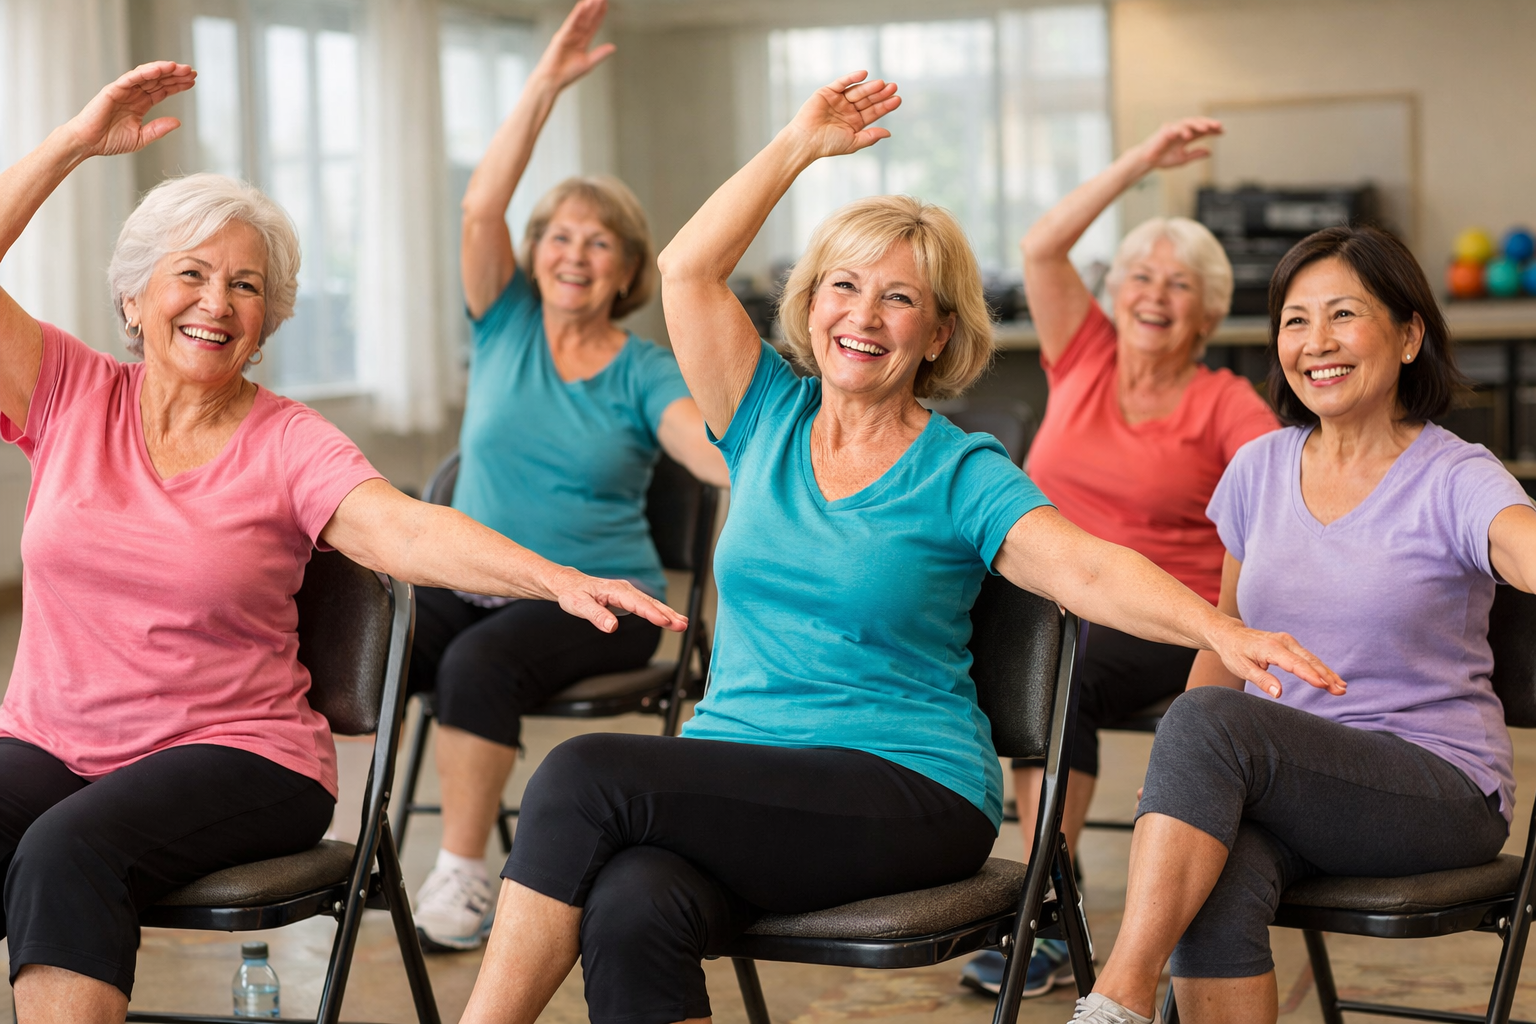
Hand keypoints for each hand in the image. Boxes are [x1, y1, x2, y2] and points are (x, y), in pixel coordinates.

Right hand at [64, 62, 194, 157]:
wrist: (88, 144)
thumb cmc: (109, 141)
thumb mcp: (141, 138)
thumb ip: (158, 129)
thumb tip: (178, 122)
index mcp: (140, 104)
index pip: (162, 90)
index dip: (177, 85)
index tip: (192, 81)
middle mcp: (133, 94)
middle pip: (157, 80)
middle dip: (175, 75)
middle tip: (191, 71)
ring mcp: (123, 91)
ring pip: (146, 75)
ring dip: (162, 70)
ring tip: (179, 67)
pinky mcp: (112, 90)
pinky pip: (130, 78)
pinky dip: (144, 73)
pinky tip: (158, 70)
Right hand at [533, 0, 615, 90]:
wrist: (552, 80)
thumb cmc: (567, 74)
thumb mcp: (588, 63)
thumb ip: (600, 53)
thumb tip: (613, 47)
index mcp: (582, 42)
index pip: (593, 25)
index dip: (600, 15)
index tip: (606, 4)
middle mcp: (575, 36)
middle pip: (587, 18)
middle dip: (595, 7)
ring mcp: (568, 35)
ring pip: (580, 18)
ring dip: (588, 7)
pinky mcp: (561, 36)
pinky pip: (571, 23)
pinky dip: (577, 14)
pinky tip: (583, 5)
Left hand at [550, 569, 687, 633]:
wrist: (570, 584)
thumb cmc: (573, 594)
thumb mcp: (579, 605)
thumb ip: (596, 615)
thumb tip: (611, 627)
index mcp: (615, 591)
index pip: (638, 604)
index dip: (652, 613)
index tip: (665, 622)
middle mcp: (625, 590)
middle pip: (650, 603)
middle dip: (668, 614)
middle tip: (682, 625)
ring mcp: (628, 593)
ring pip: (652, 603)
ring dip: (668, 613)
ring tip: (683, 624)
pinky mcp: (628, 598)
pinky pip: (648, 604)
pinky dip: (660, 611)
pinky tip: (669, 619)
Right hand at [784, 71, 900, 161]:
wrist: (806, 140)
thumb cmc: (828, 145)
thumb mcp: (853, 142)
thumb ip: (870, 137)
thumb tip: (888, 133)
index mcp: (855, 122)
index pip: (874, 112)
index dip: (885, 106)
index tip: (897, 99)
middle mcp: (848, 110)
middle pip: (868, 100)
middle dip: (880, 94)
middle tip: (893, 87)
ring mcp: (838, 100)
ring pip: (857, 91)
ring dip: (869, 87)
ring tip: (882, 84)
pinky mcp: (828, 92)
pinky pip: (842, 83)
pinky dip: (852, 78)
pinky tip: (864, 74)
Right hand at [1132, 117, 1222, 171]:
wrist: (1148, 161)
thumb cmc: (1163, 159)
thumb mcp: (1183, 159)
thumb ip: (1196, 154)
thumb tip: (1210, 152)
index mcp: (1186, 136)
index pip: (1202, 130)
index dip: (1213, 130)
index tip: (1223, 131)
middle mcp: (1181, 130)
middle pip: (1197, 123)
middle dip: (1209, 124)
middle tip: (1219, 126)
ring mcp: (1173, 129)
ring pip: (1188, 122)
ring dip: (1197, 125)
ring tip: (1207, 129)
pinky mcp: (1165, 130)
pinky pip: (1175, 128)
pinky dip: (1182, 130)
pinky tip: (1189, 135)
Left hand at [1208, 621, 1344, 698]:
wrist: (1229, 634)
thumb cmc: (1234, 652)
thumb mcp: (1242, 668)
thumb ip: (1261, 680)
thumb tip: (1278, 693)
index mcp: (1271, 648)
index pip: (1294, 664)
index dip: (1309, 675)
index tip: (1324, 685)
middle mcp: (1283, 642)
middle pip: (1309, 661)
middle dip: (1325, 676)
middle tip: (1340, 691)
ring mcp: (1288, 641)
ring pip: (1312, 658)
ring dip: (1327, 673)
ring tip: (1341, 687)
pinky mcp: (1290, 644)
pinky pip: (1308, 657)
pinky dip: (1321, 668)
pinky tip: (1332, 678)